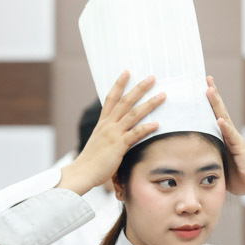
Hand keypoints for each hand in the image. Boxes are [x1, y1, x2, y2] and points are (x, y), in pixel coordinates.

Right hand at [58, 71, 163, 194]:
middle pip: (126, 101)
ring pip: (134, 114)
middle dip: (140, 88)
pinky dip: (146, 128)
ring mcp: (113, 134)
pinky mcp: (118, 146)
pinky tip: (157, 124)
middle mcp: (108, 125)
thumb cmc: (91, 162)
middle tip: (152, 78)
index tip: (127, 72)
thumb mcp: (99, 143)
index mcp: (102, 123)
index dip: (119, 84)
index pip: (111, 98)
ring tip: (162, 96)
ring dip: (149, 104)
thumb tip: (119, 135)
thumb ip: (109, 136)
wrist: (81, 172)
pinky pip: (135, 134)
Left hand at [205, 76, 244, 200]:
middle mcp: (230, 134)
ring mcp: (236, 139)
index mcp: (224, 137)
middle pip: (220, 110)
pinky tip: (219, 119)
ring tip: (209, 90)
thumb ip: (208, 157)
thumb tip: (189, 158)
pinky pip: (232, 136)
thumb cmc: (239, 176)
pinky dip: (225, 128)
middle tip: (206, 78)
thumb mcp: (218, 165)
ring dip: (216, 104)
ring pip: (224, 118)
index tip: (200, 87)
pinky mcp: (241, 148)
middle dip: (212, 94)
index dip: (208, 102)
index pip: (214, 116)